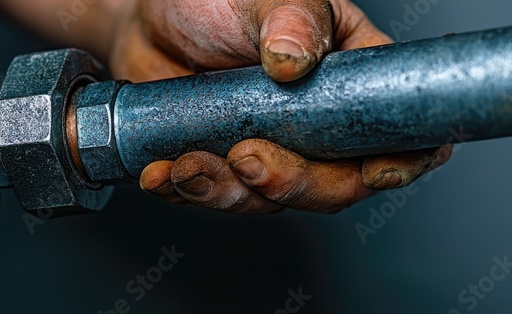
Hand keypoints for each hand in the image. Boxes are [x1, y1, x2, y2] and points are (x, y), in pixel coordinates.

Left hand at [109, 0, 451, 212]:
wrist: (153, 19)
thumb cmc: (218, 0)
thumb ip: (291, 19)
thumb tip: (294, 59)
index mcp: (349, 81)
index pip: (398, 131)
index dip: (400, 159)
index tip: (374, 172)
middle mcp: (316, 126)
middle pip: (332, 184)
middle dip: (293, 185)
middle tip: (248, 159)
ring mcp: (269, 149)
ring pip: (267, 200)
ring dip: (229, 193)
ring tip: (189, 164)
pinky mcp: (221, 165)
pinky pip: (212, 195)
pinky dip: (184, 192)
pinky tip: (161, 173)